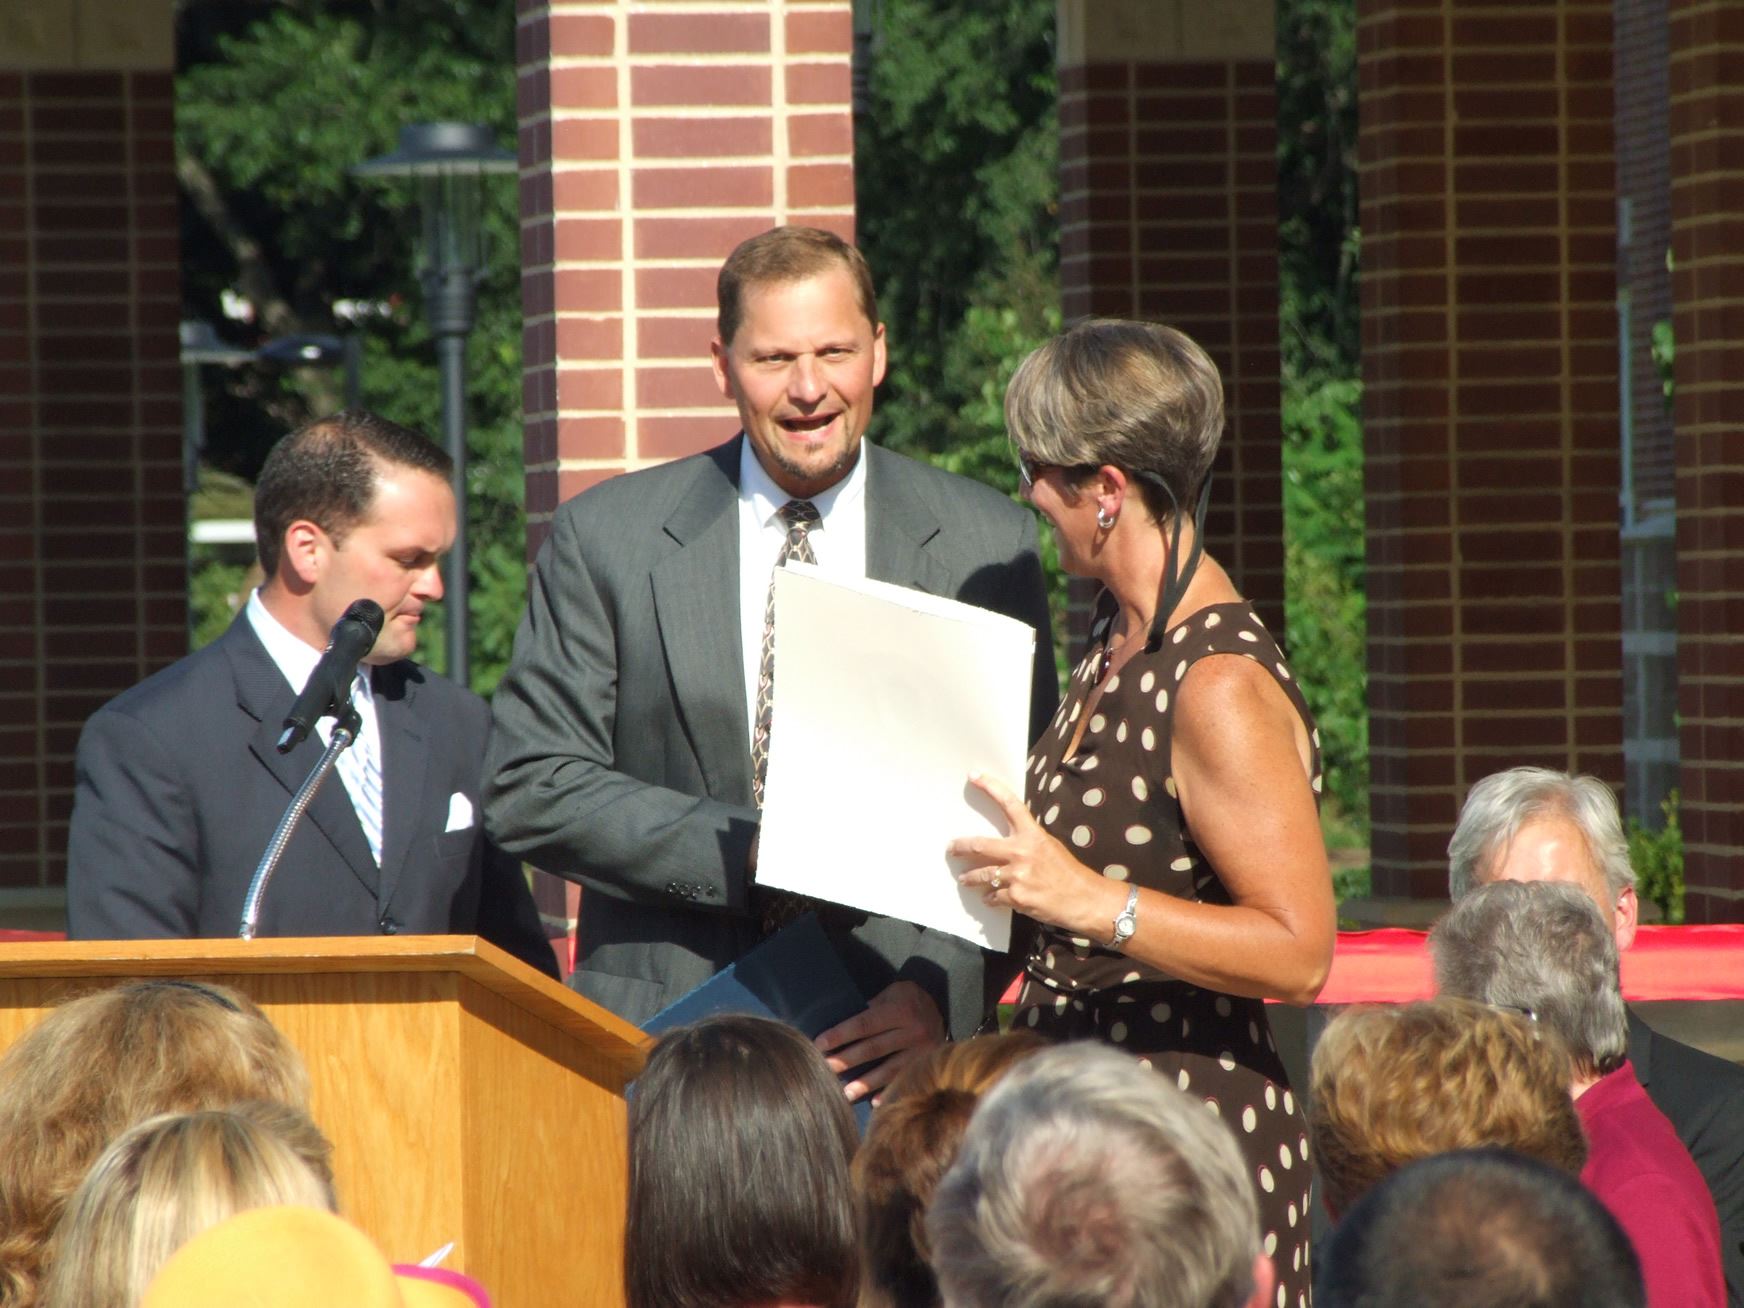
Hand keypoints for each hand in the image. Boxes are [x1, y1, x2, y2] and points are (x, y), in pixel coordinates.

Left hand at [815, 980, 944, 1102]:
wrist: (943, 1009)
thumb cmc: (908, 1000)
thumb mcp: (892, 993)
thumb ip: (871, 1007)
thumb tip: (840, 1024)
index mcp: (900, 1010)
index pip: (864, 1024)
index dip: (841, 1034)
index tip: (819, 1045)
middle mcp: (912, 1031)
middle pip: (873, 1049)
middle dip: (846, 1060)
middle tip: (825, 1070)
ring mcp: (922, 1051)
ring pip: (888, 1070)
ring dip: (864, 1083)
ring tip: (844, 1093)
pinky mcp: (927, 1065)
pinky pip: (905, 1081)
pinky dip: (889, 1093)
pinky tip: (874, 1103)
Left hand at [947, 772, 1122, 937]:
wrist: (1084, 899)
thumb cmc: (1068, 872)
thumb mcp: (1050, 847)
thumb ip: (1028, 841)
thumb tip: (1008, 843)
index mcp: (1032, 834)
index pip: (1009, 804)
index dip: (990, 787)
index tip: (973, 775)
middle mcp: (1022, 851)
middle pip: (980, 844)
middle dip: (961, 847)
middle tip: (951, 848)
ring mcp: (1018, 875)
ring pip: (982, 874)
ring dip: (970, 878)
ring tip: (964, 879)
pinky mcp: (1016, 896)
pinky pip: (994, 896)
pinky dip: (990, 897)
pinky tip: (990, 898)